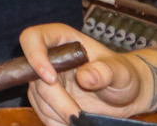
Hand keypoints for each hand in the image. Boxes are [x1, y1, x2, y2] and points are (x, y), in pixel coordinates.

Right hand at [18, 23, 146, 125]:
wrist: (123, 94)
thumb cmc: (123, 75)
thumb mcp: (120, 71)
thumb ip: (105, 72)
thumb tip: (84, 77)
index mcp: (61, 38)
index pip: (32, 38)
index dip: (35, 56)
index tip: (51, 79)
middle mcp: (48, 57)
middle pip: (33, 76)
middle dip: (55, 99)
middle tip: (77, 116)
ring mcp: (44, 78)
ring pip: (36, 97)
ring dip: (56, 114)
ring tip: (82, 121)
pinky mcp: (46, 99)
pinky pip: (42, 112)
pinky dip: (56, 122)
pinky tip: (74, 124)